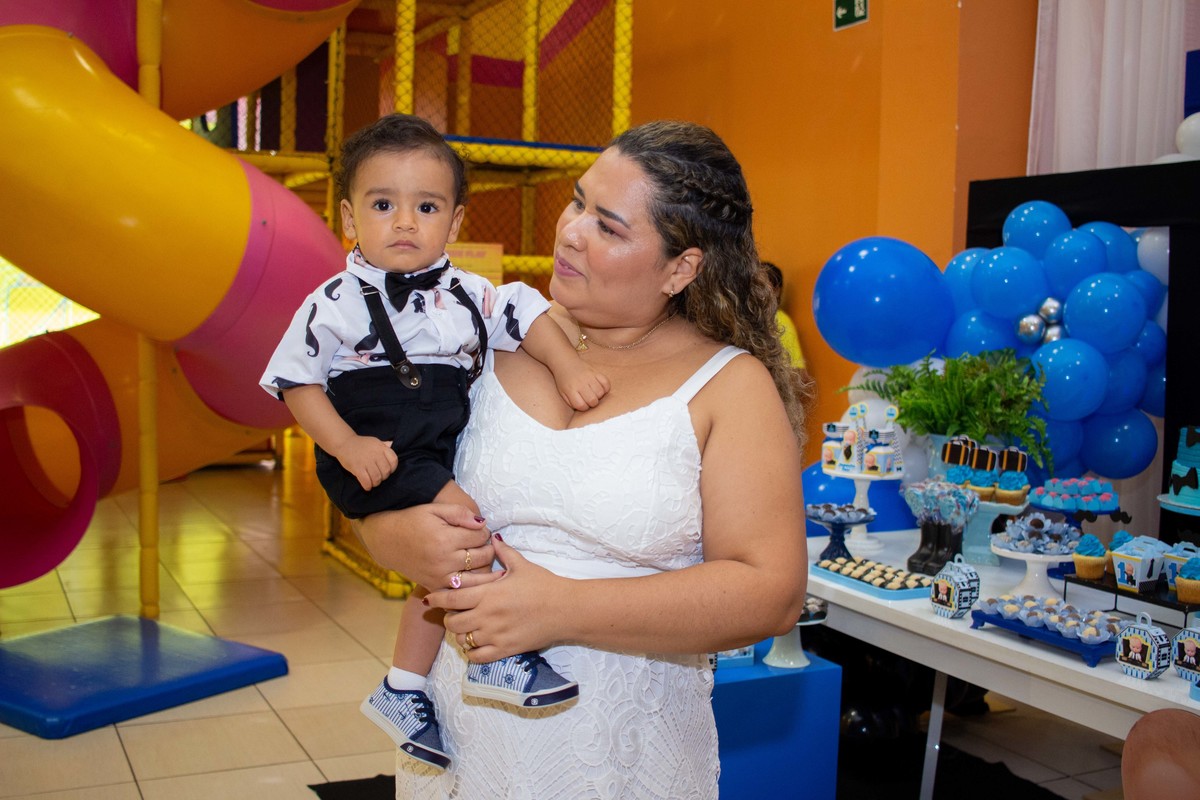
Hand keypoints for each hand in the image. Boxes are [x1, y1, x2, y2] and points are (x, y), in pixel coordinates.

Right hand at [334, 435, 397, 490]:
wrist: (344, 443)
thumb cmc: (361, 444)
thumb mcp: (375, 441)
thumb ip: (384, 445)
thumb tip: (392, 444)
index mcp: (381, 447)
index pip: (394, 460)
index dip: (392, 468)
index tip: (387, 470)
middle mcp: (375, 454)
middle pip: (386, 471)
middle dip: (383, 478)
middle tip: (378, 477)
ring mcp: (366, 461)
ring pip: (377, 478)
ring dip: (375, 483)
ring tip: (372, 483)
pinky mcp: (357, 468)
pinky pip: (366, 481)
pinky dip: (368, 486)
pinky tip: (367, 486)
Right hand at [355, 503, 495, 589]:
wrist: (387, 540)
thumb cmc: (412, 521)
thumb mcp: (434, 509)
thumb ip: (460, 513)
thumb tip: (482, 523)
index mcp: (445, 539)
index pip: (481, 537)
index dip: (484, 531)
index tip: (480, 530)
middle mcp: (444, 561)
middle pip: (483, 557)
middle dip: (488, 548)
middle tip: (482, 544)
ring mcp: (440, 577)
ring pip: (477, 578)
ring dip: (485, 569)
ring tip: (483, 559)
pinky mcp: (435, 587)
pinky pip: (461, 592)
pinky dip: (471, 586)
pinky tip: (474, 577)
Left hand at [426, 536, 565, 661]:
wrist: (565, 609)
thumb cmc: (544, 585)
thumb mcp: (522, 565)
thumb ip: (503, 553)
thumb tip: (492, 538)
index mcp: (488, 593)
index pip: (452, 598)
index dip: (438, 599)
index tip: (431, 598)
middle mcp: (487, 615)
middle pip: (452, 622)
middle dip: (448, 618)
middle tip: (454, 613)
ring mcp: (495, 635)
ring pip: (462, 640)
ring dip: (460, 634)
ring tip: (466, 628)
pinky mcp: (505, 649)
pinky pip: (478, 657)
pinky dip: (472, 652)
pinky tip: (477, 644)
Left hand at [556, 362, 610, 410]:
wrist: (565, 362)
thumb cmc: (564, 380)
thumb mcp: (563, 393)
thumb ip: (571, 402)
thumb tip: (584, 408)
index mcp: (571, 390)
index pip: (582, 406)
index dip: (584, 407)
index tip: (582, 403)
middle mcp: (580, 384)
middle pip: (593, 400)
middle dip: (592, 403)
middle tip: (589, 399)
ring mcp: (589, 377)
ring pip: (600, 393)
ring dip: (599, 396)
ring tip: (594, 393)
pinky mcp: (595, 372)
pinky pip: (606, 383)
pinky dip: (605, 388)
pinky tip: (600, 388)